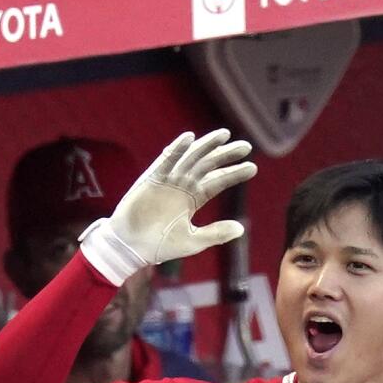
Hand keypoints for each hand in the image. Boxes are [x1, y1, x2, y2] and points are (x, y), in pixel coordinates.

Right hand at [79, 128, 256, 284]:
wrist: (130, 247)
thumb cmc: (158, 246)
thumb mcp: (192, 241)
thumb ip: (215, 234)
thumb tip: (241, 228)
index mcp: (192, 199)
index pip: (217, 181)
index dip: (234, 174)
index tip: (252, 168)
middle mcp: (182, 186)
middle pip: (208, 165)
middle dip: (225, 155)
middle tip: (245, 146)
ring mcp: (168, 180)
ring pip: (191, 158)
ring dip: (206, 145)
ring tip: (225, 135)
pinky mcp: (152, 179)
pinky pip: (165, 160)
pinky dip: (176, 149)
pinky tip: (189, 138)